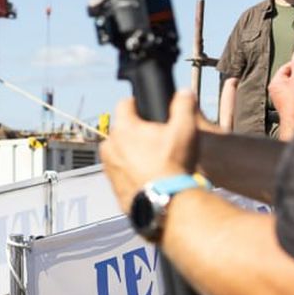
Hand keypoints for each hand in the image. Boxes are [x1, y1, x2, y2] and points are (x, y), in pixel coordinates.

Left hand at [100, 91, 202, 213]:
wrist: (165, 202)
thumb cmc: (173, 166)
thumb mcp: (185, 130)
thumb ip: (184, 106)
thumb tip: (184, 92)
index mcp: (124, 129)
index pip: (124, 105)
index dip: (136, 103)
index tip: (144, 108)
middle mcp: (109, 146)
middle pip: (121, 130)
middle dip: (135, 131)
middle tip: (155, 139)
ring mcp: (108, 167)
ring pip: (119, 152)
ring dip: (130, 152)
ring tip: (152, 159)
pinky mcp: (112, 184)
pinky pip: (120, 171)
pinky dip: (129, 171)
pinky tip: (147, 175)